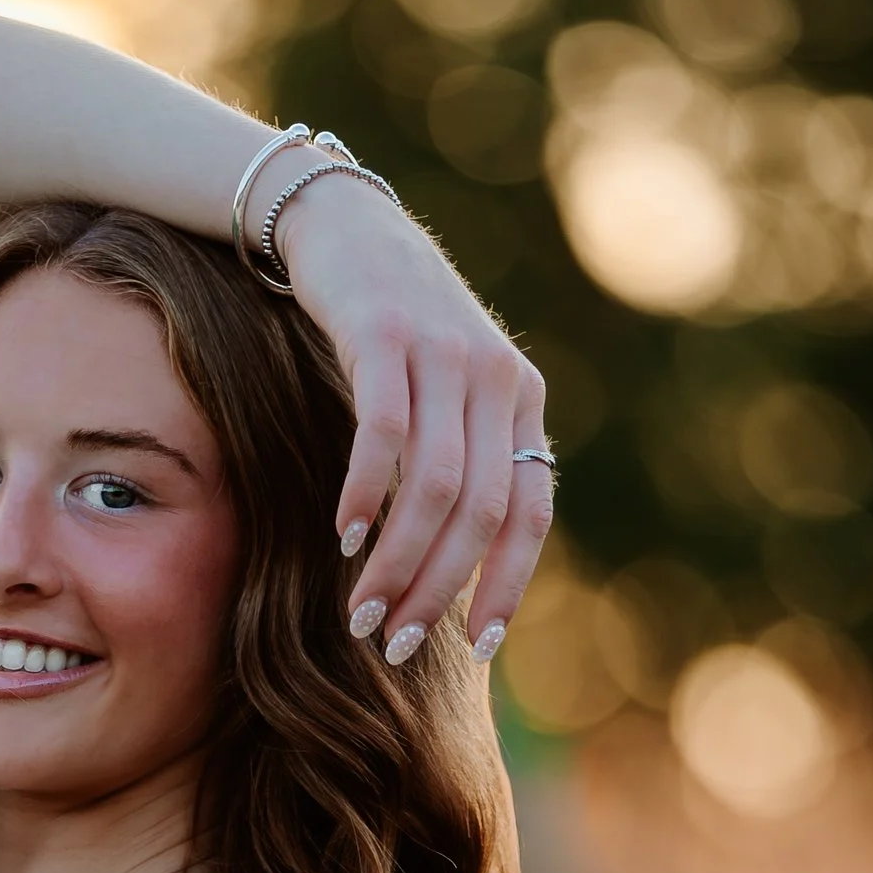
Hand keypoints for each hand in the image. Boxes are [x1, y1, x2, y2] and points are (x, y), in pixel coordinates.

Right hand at [271, 166, 553, 671]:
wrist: (345, 224)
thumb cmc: (390, 328)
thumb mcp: (447, 392)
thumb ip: (463, 458)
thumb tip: (457, 565)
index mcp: (521, 400)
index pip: (530, 511)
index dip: (506, 584)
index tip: (478, 648)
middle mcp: (495, 377)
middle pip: (479, 510)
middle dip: (436, 588)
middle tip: (392, 642)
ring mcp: (443, 352)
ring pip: (433, 484)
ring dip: (396, 560)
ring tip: (359, 611)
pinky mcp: (385, 334)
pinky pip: (383, 434)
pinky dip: (365, 494)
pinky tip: (343, 535)